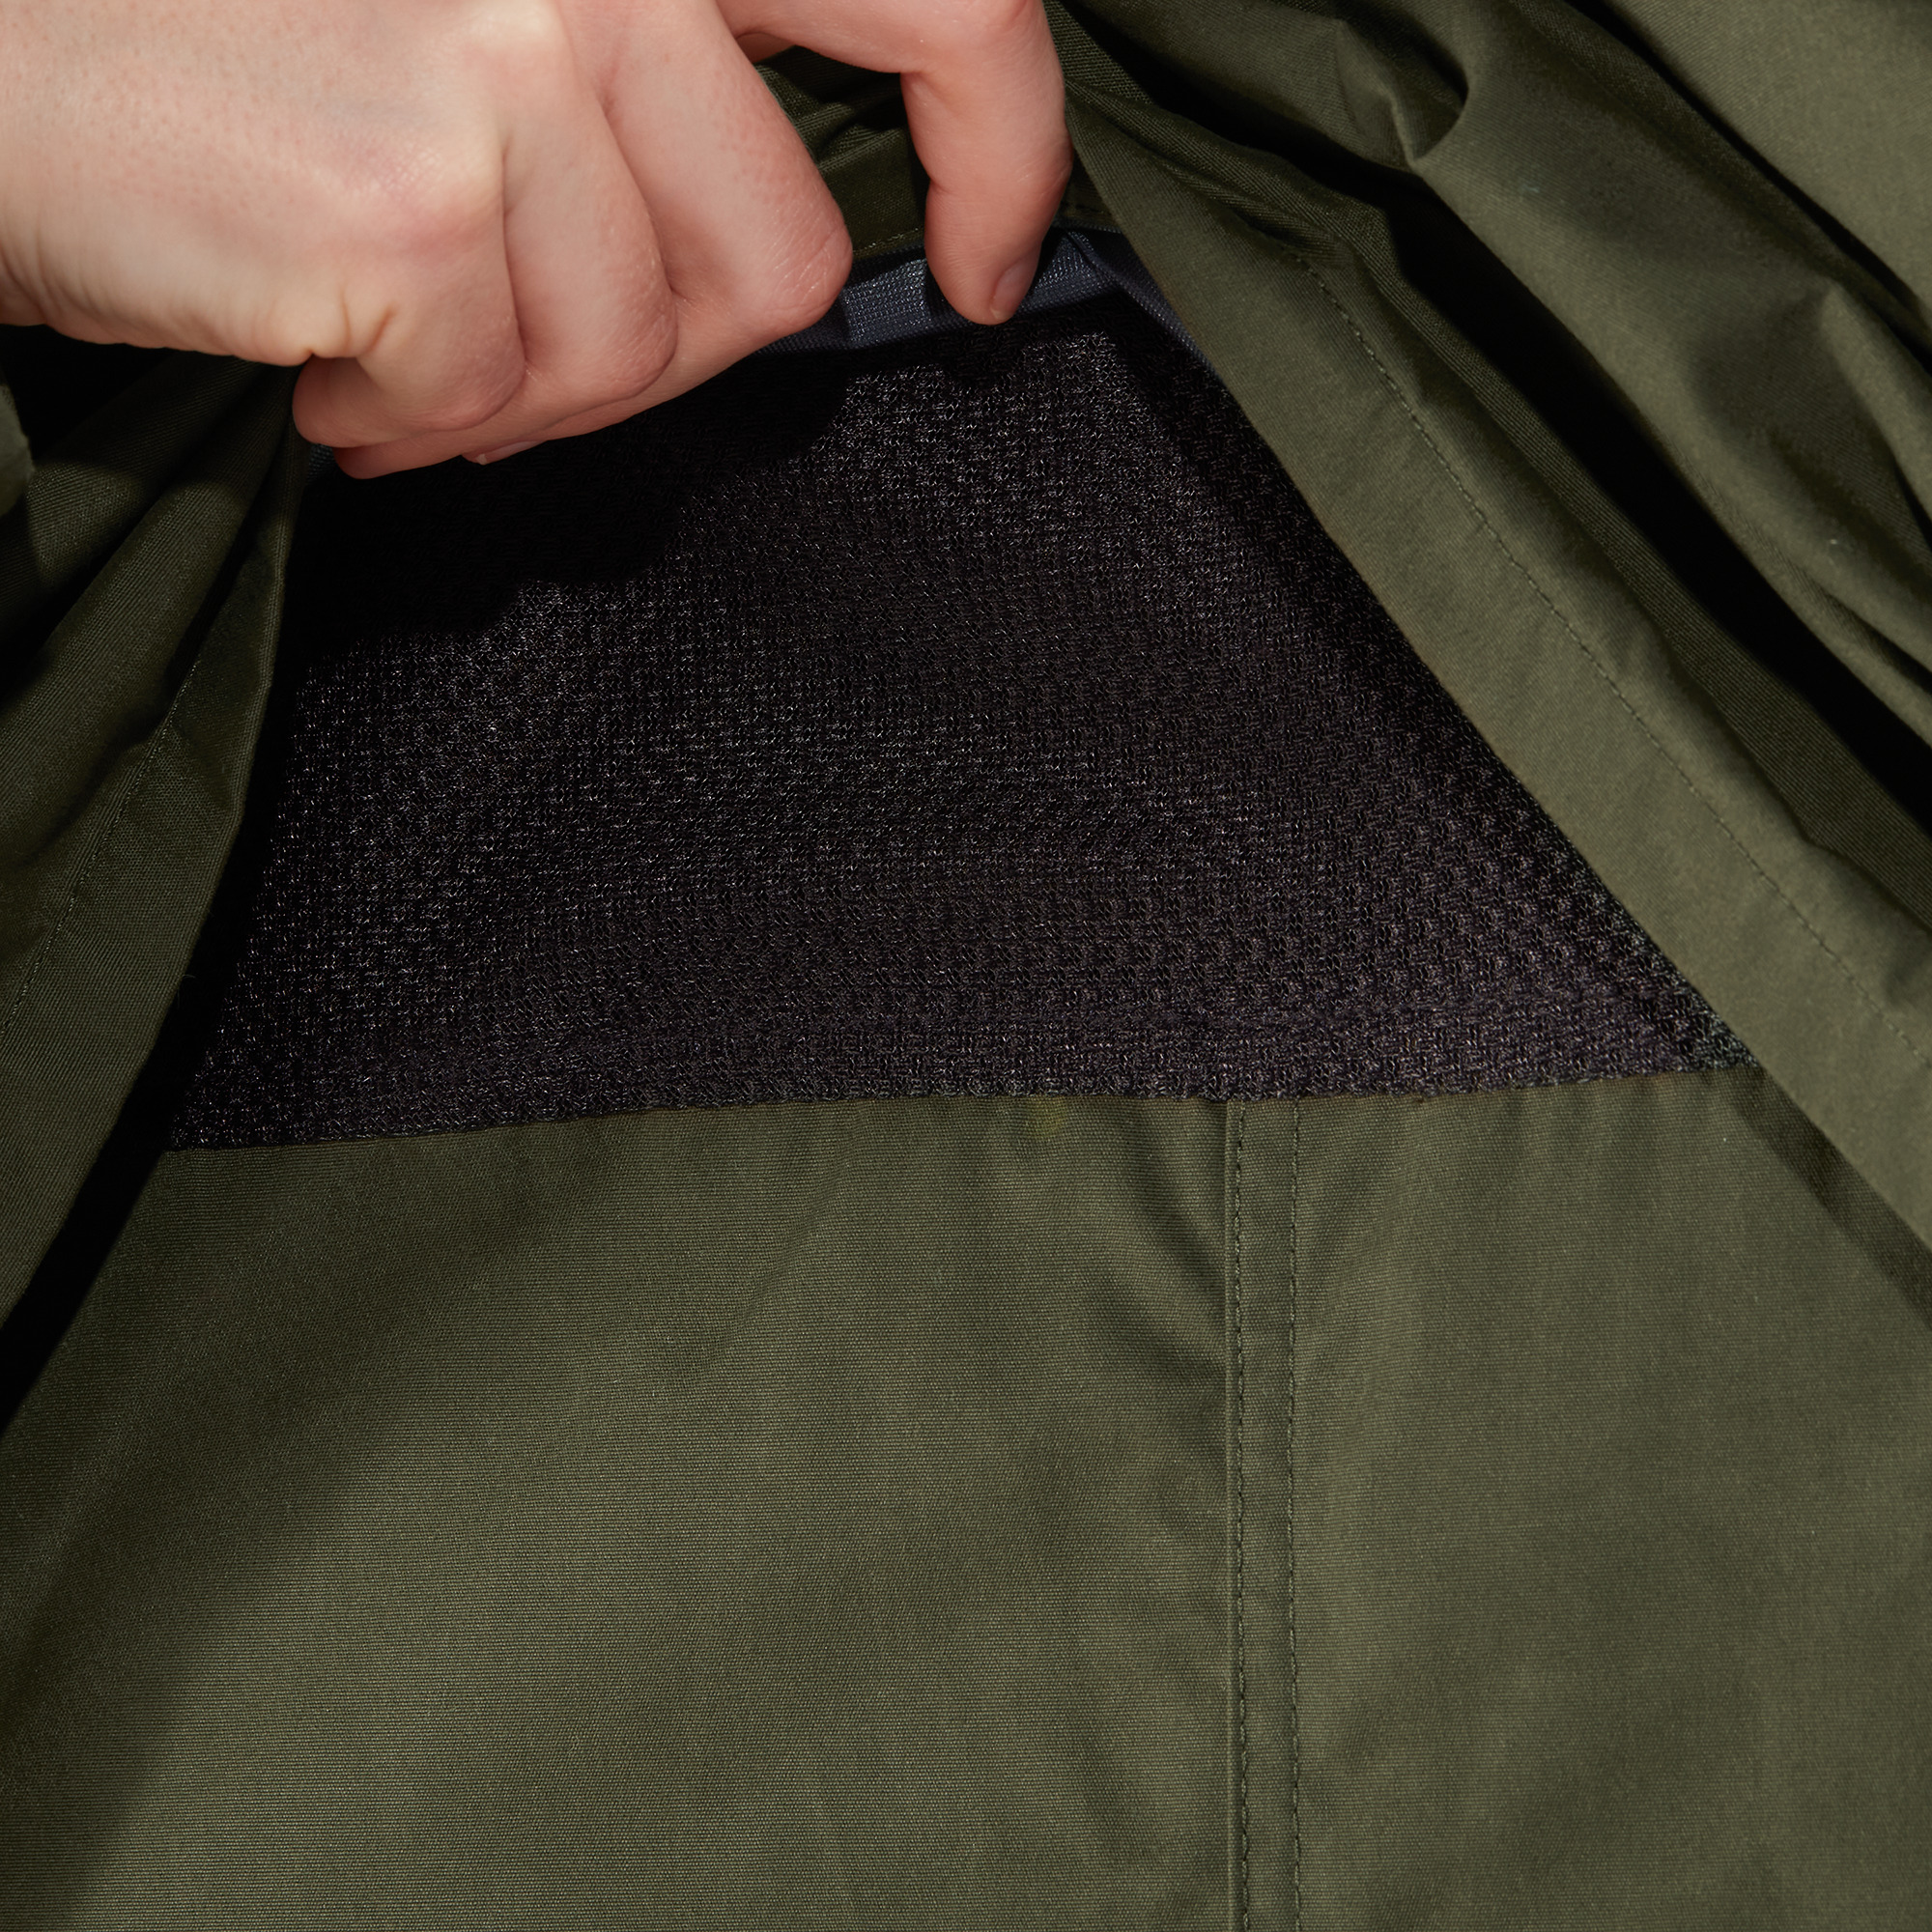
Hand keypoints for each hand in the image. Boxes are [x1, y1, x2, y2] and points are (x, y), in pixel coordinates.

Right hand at [0, 0, 1069, 475]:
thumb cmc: (240, 59)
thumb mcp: (498, 24)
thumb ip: (670, 94)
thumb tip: (797, 247)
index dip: (1003, 151)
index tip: (990, 266)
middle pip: (785, 260)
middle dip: (671, 347)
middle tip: (534, 341)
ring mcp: (513, 58)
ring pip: (644, 353)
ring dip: (517, 387)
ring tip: (390, 336)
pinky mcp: (423, 200)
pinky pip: (504, 401)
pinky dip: (410, 419)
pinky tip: (320, 359)